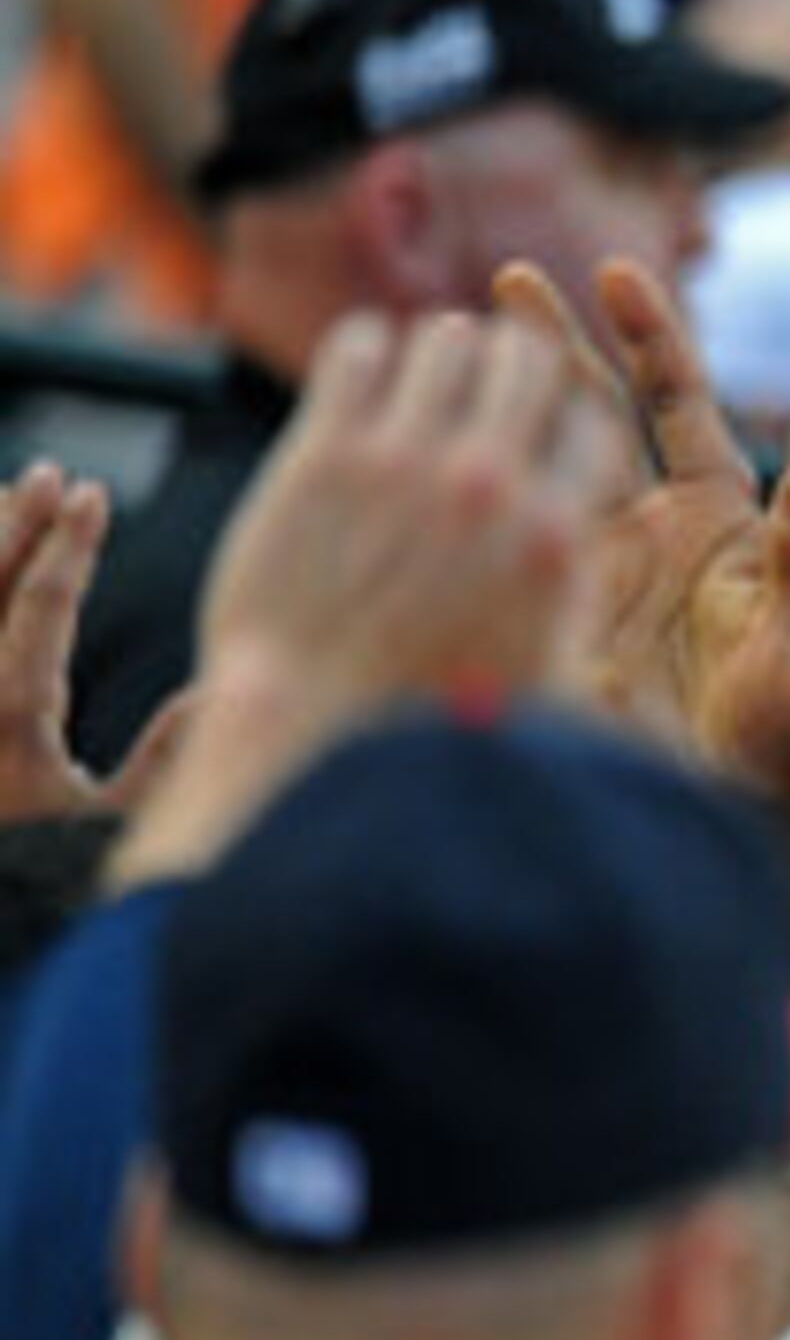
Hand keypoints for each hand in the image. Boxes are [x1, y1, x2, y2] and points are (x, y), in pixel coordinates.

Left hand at [0, 462, 182, 822]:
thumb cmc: (28, 864)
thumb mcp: (104, 827)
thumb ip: (161, 765)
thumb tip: (218, 697)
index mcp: (8, 712)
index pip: (42, 604)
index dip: (69, 544)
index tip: (94, 495)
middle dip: (20, 521)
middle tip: (51, 475)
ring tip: (17, 494)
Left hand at [198, 311, 625, 708]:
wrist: (304, 739)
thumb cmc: (426, 731)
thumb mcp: (549, 679)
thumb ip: (580, 611)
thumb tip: (611, 589)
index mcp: (558, 541)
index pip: (595, 423)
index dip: (575, 413)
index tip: (551, 417)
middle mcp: (491, 487)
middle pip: (531, 360)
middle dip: (518, 355)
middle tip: (493, 365)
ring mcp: (404, 463)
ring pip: (445, 342)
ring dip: (442, 346)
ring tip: (427, 366)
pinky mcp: (322, 454)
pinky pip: (358, 351)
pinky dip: (367, 348)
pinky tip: (364, 368)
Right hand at [499, 254, 789, 934]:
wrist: (747, 820)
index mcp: (727, 527)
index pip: (684, 411)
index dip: (653, 343)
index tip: (617, 274)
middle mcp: (659, 534)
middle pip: (598, 416)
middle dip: (555, 346)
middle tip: (509, 278)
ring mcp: (598, 572)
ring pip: (538, 468)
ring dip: (501, 401)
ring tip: (449, 329)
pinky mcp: (555, 617)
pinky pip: (508, 540)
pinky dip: (471, 490)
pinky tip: (420, 441)